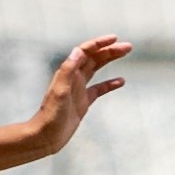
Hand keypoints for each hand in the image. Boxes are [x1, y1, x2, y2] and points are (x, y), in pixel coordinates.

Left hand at [24, 36, 132, 157]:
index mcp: (68, 73)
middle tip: (129, 47)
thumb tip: (78, 50)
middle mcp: (73, 78)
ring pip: (97, 69)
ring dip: (110, 60)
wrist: (46, 136)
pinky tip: (121, 81)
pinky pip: (99, 89)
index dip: (100, 44)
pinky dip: (110, 83)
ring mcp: (79, 89)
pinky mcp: (83, 101)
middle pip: (94, 58)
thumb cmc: (51, 115)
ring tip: (125, 53)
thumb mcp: (60, 92)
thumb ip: (67, 71)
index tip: (115, 39)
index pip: (85, 52)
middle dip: (110, 50)